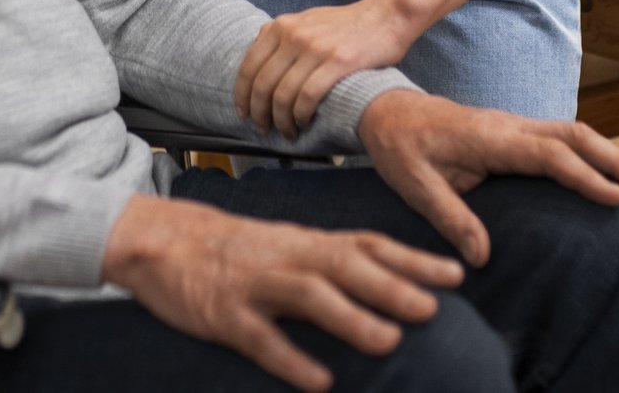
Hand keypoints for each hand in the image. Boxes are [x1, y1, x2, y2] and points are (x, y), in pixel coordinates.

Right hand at [101, 194, 463, 392]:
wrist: (161, 239)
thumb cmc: (234, 249)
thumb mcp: (286, 246)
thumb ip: (331, 262)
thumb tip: (391, 284)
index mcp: (305, 242)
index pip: (367, 244)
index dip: (412, 259)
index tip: (457, 274)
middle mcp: (286, 257)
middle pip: (345, 266)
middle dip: (391, 286)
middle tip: (432, 310)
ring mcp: (254, 284)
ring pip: (308, 296)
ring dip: (350, 318)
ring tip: (388, 343)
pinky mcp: (224, 314)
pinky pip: (260, 338)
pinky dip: (291, 358)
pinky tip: (319, 381)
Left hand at [237, 0, 418, 138]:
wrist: (387, 16)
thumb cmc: (347, 24)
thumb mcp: (307, 20)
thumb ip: (283, 35)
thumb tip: (259, 54)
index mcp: (281, 26)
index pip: (249, 66)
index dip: (242, 95)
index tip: (244, 113)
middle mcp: (293, 35)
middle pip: (263, 85)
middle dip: (260, 113)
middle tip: (264, 129)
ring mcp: (315, 48)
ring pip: (283, 95)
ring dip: (282, 120)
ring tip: (288, 132)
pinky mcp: (338, 62)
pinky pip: (308, 97)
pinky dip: (301, 115)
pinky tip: (304, 123)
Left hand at [357, 89, 618, 265]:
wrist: (384, 110)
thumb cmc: (399, 148)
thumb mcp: (414, 186)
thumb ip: (449, 217)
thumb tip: (482, 257)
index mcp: (488, 138)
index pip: (547, 154)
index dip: (584, 175)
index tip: (616, 197)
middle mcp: (508, 126)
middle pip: (573, 135)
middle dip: (615, 159)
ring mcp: (514, 125)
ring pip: (572, 133)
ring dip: (611, 153)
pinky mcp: (515, 131)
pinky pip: (561, 137)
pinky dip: (593, 151)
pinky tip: (612, 171)